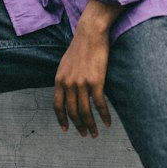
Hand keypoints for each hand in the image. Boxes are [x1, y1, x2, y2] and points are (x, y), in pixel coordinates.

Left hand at [54, 3, 117, 137]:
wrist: (90, 33)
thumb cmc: (81, 46)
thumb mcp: (66, 63)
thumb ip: (65, 78)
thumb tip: (68, 90)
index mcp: (59, 80)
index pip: (57, 106)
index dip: (61, 119)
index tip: (65, 129)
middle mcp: (68, 84)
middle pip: (72, 112)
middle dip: (79, 126)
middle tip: (86, 134)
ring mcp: (81, 83)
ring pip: (85, 112)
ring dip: (91, 125)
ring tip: (96, 133)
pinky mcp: (96, 81)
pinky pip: (99, 105)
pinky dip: (104, 116)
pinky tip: (108, 123)